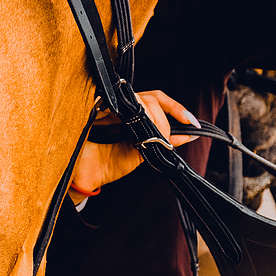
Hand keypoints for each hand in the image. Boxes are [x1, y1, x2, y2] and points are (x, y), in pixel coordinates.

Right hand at [69, 90, 198, 204]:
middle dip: (167, 114)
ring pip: (140, 99)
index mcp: (131, 113)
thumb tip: (186, 136)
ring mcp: (109, 105)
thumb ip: (162, 143)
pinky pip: (123, 104)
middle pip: (151, 97)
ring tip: (154, 139)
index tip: (193, 122)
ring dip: (154, 119)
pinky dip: (137, 115)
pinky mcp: (97, 107)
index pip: (155, 99)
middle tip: (170, 136)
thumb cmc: (106, 164)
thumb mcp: (141, 154)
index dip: (175, 107)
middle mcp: (121, 106)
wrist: (82, 178)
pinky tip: (140, 130)